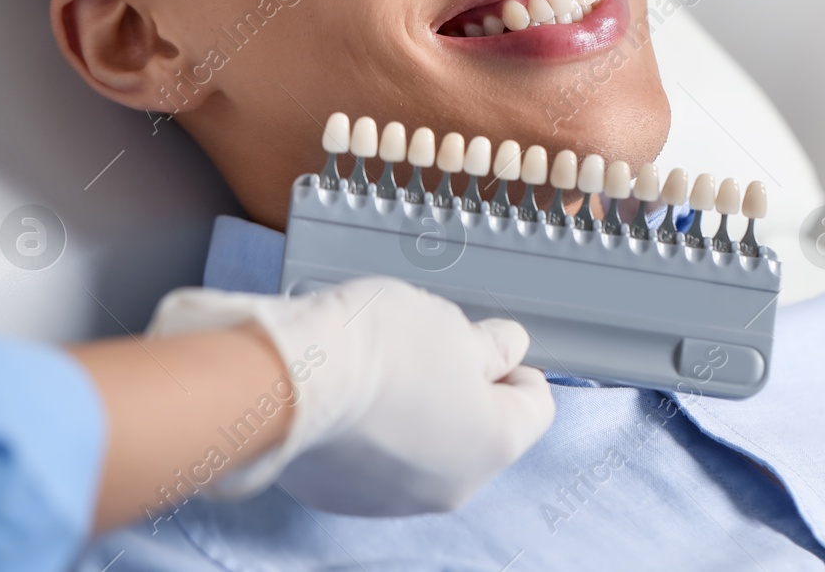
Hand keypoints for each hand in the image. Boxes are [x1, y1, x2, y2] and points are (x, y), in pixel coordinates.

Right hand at [147, 277, 554, 515]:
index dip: (516, 367)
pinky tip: (352, 397)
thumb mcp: (454, 326)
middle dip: (464, 391)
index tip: (493, 345)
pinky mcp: (343, 497)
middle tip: (433, 348)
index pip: (535, 406)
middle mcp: (452, 486)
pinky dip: (372, 435)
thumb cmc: (377, 347)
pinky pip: (376, 464)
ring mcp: (394, 499)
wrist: (289, 377)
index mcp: (495, 444)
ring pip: (427, 451)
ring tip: (384, 370)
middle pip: (479, 432)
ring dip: (417, 415)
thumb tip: (506, 350)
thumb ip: (491, 346)